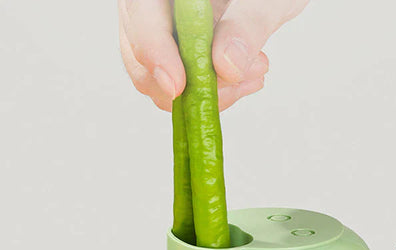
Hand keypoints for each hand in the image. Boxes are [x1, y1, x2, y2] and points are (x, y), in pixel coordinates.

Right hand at [118, 0, 308, 110]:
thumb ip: (247, 25)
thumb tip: (226, 66)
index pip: (140, 16)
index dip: (154, 53)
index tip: (178, 86)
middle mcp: (157, 9)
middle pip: (141, 58)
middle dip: (190, 83)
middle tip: (239, 77)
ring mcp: (167, 34)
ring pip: (162, 82)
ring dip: (209, 92)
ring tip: (254, 70)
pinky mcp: (182, 57)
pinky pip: (185, 88)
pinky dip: (217, 92)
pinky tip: (247, 77)